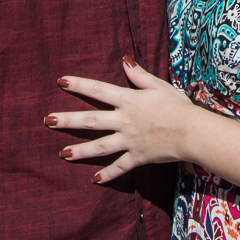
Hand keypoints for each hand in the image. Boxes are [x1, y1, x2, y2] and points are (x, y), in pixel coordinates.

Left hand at [45, 57, 194, 182]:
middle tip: (48, 121)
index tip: (61, 81)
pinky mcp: (137, 157)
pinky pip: (119, 168)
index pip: (98, 90)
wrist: (191, 131)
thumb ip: (139, 75)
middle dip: (68, 120)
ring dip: (80, 150)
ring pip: (99, 146)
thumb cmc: (177, 105)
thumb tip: (124, 60)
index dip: (79, 84)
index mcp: (128, 100)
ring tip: (62, 153)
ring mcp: (129, 141)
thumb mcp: (158, 85)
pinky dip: (107, 174)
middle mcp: (124, 121)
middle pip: (91, 120)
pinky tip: (94, 179)